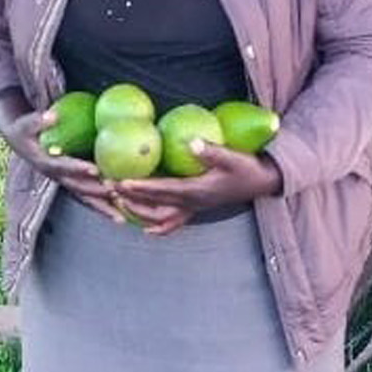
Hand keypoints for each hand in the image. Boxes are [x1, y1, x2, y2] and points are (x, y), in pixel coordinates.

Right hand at [0, 102, 118, 222]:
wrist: (19, 143)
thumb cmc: (24, 131)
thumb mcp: (25, 125)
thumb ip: (37, 121)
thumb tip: (52, 115)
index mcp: (45, 163)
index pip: (63, 167)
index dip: (77, 169)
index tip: (94, 170)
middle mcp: (56, 177)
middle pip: (77, 189)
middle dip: (95, 193)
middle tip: (115, 195)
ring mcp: (64, 182)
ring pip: (84, 199)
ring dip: (102, 208)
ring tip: (121, 218)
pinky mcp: (72, 184)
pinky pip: (88, 198)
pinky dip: (103, 206)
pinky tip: (121, 214)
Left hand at [112, 140, 283, 235]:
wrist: (263, 183)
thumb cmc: (247, 168)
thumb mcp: (233, 157)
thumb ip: (212, 151)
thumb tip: (191, 141)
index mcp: (196, 191)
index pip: (162, 190)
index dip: (140, 187)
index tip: (120, 182)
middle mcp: (192, 204)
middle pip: (154, 205)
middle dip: (130, 198)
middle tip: (108, 188)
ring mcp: (194, 209)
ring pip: (160, 218)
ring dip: (138, 212)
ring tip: (117, 203)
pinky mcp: (198, 208)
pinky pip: (175, 223)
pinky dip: (159, 227)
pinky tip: (146, 229)